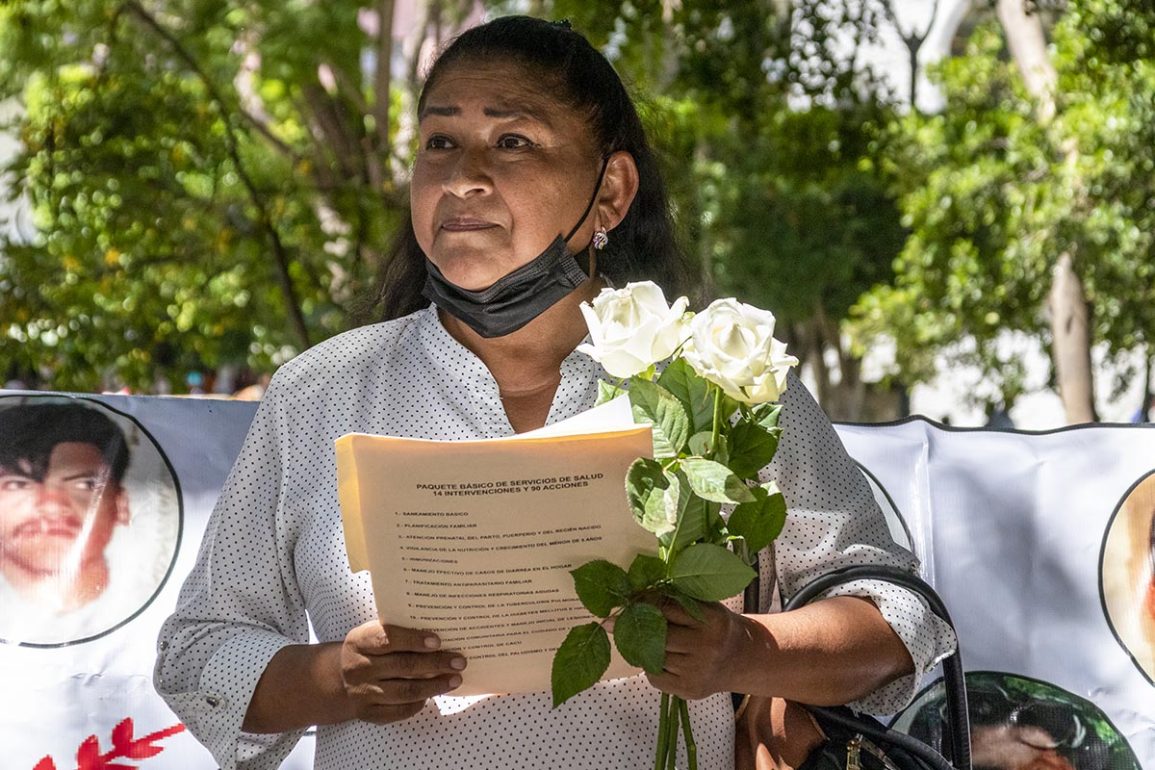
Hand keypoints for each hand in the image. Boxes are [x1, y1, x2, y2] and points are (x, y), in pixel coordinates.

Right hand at [340, 621, 466, 723]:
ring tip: (455, 680)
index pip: (388, 639)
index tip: (438, 641)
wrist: (340, 678)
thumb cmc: (370, 650)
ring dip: (434, 686)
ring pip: (404, 691)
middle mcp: (357, 668)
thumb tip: (441, 630)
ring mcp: (362, 693)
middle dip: (435, 664)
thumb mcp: (375, 632)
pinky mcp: (368, 713)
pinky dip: (419, 703)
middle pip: (402, 666)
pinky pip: (399, 711)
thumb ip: (399, 631)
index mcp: (359, 641)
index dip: (414, 640)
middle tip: (459, 662)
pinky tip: (433, 694)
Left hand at [643, 600, 747, 699]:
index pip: (668, 608)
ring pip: (654, 656)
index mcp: (713, 620)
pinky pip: (655, 677)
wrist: (740, 660)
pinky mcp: (689, 689)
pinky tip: (662, 659)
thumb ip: (678, 600)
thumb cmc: (716, 627)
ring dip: (648, 648)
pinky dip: (652, 667)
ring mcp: (699, 671)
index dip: (649, 604)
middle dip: (647, 627)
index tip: (638, 601)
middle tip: (638, 621)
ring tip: (653, 641)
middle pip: (660, 635)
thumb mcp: (706, 606)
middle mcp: (708, 647)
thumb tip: (638, 596)